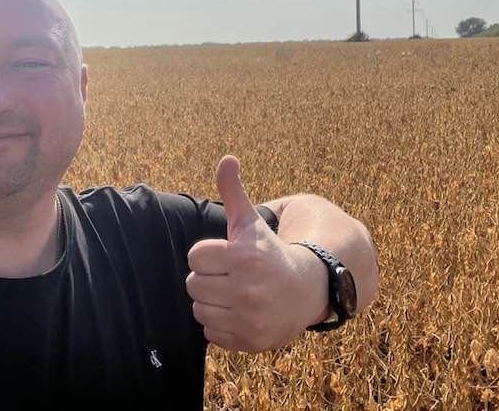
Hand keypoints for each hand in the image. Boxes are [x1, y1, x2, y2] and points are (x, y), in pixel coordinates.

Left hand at [185, 156, 322, 351]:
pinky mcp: (249, 341)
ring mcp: (249, 318)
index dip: (208, 255)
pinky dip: (221, 326)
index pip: (195, 256)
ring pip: (199, 310)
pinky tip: (239, 314)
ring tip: (234, 295)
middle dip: (208, 278)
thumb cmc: (269, 253)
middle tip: (230, 277)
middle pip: (192, 284)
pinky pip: (211, 334)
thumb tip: (226, 158)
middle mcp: (247, 289)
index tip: (226, 256)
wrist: (306, 291)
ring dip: (212, 303)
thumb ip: (233, 192)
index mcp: (243, 257)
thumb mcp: (251, 222)